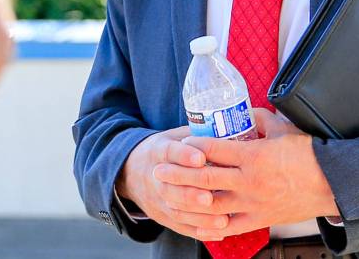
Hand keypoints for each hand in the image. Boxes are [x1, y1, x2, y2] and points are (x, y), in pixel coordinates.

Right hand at [116, 126, 229, 241]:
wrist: (131, 172)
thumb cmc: (164, 150)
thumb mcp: (173, 136)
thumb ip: (196, 134)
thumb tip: (227, 127)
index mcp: (159, 151)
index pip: (170, 153)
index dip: (184, 156)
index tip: (201, 158)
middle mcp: (156, 177)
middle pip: (171, 188)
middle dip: (191, 194)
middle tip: (210, 197)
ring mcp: (158, 199)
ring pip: (177, 210)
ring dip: (199, 217)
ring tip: (222, 219)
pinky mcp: (163, 216)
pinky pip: (181, 226)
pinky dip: (200, 231)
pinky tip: (219, 232)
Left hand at [151, 109, 338, 237]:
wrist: (331, 183)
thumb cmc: (309, 154)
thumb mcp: (283, 128)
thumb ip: (259, 118)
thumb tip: (242, 112)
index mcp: (254, 155)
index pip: (214, 149)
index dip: (193, 146)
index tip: (180, 144)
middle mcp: (249, 181)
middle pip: (204, 178)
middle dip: (178, 174)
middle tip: (159, 171)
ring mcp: (252, 203)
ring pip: (211, 204)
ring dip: (186, 200)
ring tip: (169, 196)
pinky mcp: (259, 219)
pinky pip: (229, 227)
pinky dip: (210, 228)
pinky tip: (196, 224)